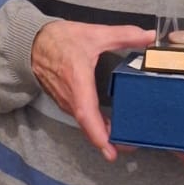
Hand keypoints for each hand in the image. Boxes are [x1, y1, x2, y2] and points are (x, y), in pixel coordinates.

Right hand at [31, 19, 154, 159]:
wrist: (34, 42)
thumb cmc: (60, 40)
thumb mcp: (95, 34)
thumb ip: (124, 35)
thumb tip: (149, 36)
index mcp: (78, 80)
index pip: (86, 113)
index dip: (98, 134)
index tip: (109, 151)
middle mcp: (70, 96)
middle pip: (88, 125)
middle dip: (106, 141)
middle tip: (129, 148)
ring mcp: (66, 100)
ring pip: (85, 123)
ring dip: (102, 134)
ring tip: (124, 140)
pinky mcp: (65, 101)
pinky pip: (81, 117)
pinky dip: (94, 126)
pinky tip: (110, 126)